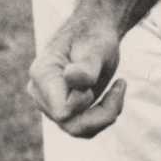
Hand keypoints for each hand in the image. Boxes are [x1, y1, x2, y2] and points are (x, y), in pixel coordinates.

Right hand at [28, 12, 125, 136]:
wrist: (95, 30)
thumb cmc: (94, 36)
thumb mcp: (95, 48)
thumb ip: (86, 67)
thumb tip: (71, 78)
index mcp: (42, 75)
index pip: (62, 111)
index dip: (84, 101)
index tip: (96, 78)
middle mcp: (40, 93)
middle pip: (70, 125)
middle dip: (102, 111)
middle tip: (121, 83)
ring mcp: (49, 104)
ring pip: (77, 130)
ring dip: (105, 114)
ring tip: (119, 87)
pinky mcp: (62, 110)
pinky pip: (83, 127)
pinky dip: (103, 115)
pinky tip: (114, 93)